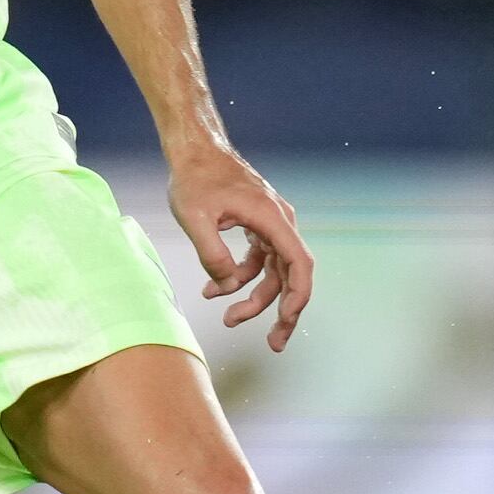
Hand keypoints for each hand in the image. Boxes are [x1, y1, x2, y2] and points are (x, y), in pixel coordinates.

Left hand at [167, 142, 312, 348]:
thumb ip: (212, 254)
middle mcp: (278, 222)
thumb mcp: (194, 218)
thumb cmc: (194, 177)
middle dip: (281, 310)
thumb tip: (225, 284)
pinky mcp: (257, 225)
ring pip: (272, 271)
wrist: (195, 149)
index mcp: (271, 218)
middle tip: (273, 343)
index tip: (288, 319)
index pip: (299, 263)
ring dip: (254, 297)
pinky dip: (239, 277)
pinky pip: (257, 260)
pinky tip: (213, 290)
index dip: (298, 295)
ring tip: (228, 317)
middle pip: (290, 274)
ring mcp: (269, 224)